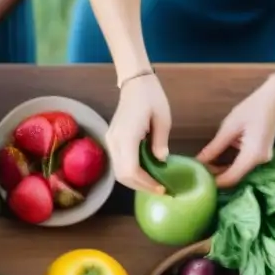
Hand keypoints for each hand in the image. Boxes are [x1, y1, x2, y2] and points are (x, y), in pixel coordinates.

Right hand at [106, 73, 169, 192]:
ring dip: (135, 181)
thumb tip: (161, 161)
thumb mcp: (163, 118)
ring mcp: (111, 141)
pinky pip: (119, 164)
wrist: (134, 83)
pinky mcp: (112, 141)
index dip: (145, 183)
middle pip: (122, 176)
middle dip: (141, 186)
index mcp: (127, 136)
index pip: (131, 170)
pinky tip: (146, 172)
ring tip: (153, 183)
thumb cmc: (151, 97)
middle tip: (159, 190)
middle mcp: (114, 141)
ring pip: (119, 172)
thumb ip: (161, 142)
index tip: (162, 188)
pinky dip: (132, 173)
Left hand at [197, 76, 274, 187]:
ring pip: (239, 172)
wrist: (273, 99)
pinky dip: (231, 165)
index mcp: (252, 155)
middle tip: (198, 173)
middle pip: (235, 177)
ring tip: (205, 168)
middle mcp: (260, 161)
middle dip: (216, 177)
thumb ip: (214, 148)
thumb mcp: (228, 128)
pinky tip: (217, 162)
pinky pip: (244, 165)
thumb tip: (198, 162)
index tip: (199, 181)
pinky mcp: (261, 155)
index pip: (231, 178)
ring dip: (222, 171)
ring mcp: (262, 159)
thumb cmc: (251, 109)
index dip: (214, 182)